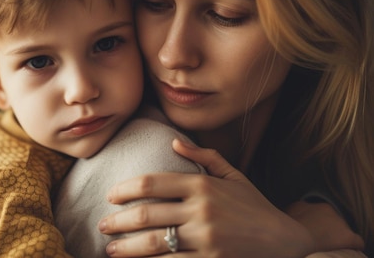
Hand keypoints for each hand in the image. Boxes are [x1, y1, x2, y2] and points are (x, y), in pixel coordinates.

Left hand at [97, 139, 315, 257]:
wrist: (286, 241)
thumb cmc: (255, 206)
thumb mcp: (233, 175)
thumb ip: (204, 156)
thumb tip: (173, 141)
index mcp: (202, 185)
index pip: (152, 182)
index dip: (125, 189)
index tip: (110, 196)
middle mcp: (201, 209)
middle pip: (146, 213)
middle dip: (118, 221)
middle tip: (102, 225)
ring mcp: (205, 238)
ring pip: (153, 242)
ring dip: (126, 247)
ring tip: (110, 249)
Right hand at [287, 201, 363, 251]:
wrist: (293, 240)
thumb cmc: (282, 231)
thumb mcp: (279, 219)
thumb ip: (285, 216)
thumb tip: (283, 219)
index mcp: (303, 205)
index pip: (309, 210)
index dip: (308, 220)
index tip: (304, 228)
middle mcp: (321, 208)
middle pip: (327, 216)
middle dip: (323, 224)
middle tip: (315, 235)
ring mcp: (336, 221)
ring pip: (340, 227)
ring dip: (334, 234)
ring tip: (327, 243)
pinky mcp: (347, 236)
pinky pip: (356, 241)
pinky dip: (352, 245)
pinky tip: (346, 249)